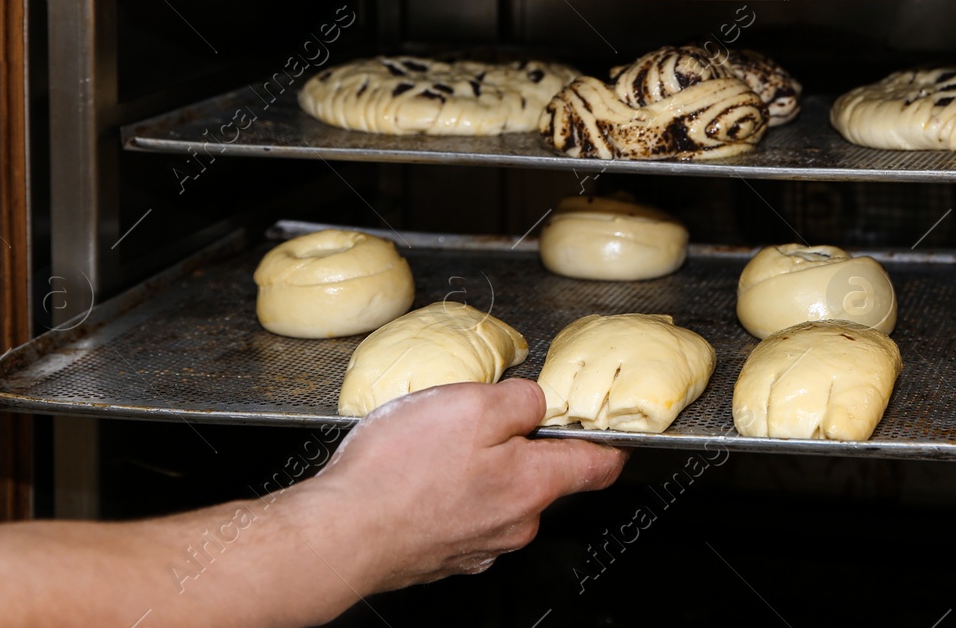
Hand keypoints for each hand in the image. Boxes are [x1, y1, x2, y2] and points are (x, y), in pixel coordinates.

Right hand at [300, 379, 627, 592]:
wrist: (340, 534)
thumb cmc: (401, 471)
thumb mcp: (472, 405)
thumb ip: (520, 400)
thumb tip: (537, 403)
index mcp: (533, 484)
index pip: (597, 465)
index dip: (610, 443)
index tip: (615, 434)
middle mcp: (514, 524)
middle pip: (539, 477)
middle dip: (518, 446)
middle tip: (477, 419)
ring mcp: (478, 545)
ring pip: (496, 494)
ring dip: (477, 468)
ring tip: (432, 447)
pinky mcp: (441, 555)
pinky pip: (459, 512)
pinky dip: (446, 492)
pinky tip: (414, 476)